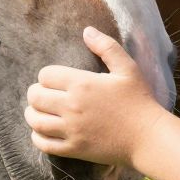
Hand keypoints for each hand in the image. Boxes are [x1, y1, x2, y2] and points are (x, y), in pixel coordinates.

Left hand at [26, 27, 165, 168]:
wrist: (148, 137)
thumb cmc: (139, 100)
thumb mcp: (127, 68)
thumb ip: (106, 47)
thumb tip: (87, 31)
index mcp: (82, 84)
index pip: (45, 75)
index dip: (47, 76)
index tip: (54, 80)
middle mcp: (72, 106)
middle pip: (35, 97)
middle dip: (35, 93)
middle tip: (43, 94)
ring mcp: (71, 130)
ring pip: (35, 120)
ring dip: (32, 114)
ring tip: (38, 112)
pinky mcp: (73, 149)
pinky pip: (43, 144)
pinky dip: (37, 137)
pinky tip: (43, 132)